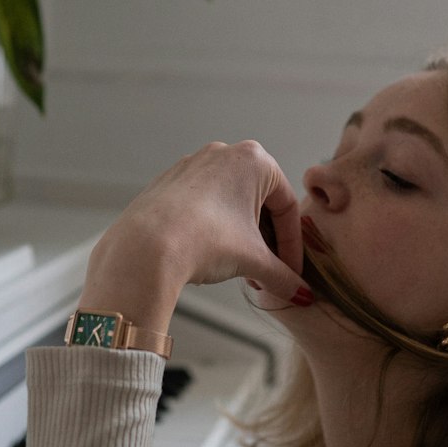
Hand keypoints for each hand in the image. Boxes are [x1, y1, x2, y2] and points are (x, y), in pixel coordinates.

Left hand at [77, 141, 310, 332]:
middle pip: (259, 202)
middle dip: (266, 241)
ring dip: (241, 236)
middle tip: (267, 271)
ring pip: (231, 203)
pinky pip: (204, 204)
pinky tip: (211, 254)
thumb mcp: (253, 261)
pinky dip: (215, 227)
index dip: (293, 245)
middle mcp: (223, 153)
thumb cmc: (204, 240)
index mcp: (254, 160)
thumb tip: (300, 293)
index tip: (292, 271)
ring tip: (240, 267)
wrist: (146, 247)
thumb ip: (283, 277)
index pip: (287, 207)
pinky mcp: (169, 181)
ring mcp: (192, 164)